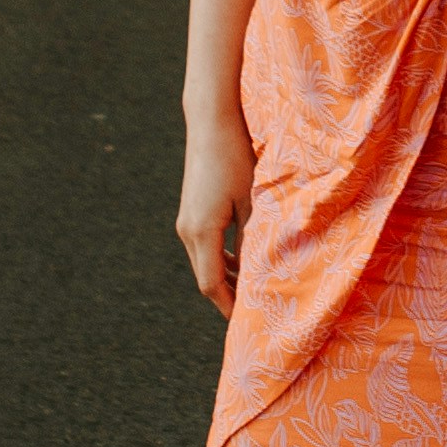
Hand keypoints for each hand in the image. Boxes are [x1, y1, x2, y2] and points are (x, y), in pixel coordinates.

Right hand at [177, 102, 253, 309]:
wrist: (211, 123)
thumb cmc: (236, 157)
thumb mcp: (251, 199)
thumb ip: (254, 236)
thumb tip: (260, 268)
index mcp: (202, 231)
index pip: (211, 284)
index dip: (229, 306)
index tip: (247, 323)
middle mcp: (188, 230)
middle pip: (206, 278)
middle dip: (228, 297)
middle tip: (253, 313)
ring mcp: (186, 221)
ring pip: (205, 262)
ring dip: (226, 278)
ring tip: (251, 291)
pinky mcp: (191, 212)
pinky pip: (204, 246)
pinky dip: (221, 259)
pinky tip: (241, 260)